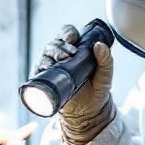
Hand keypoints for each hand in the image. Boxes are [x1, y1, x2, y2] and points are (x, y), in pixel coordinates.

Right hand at [35, 25, 113, 144]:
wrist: (89, 111)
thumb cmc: (97, 89)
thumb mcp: (105, 74)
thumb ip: (106, 59)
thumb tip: (99, 45)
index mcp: (74, 49)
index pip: (66, 34)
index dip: (67, 33)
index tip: (74, 40)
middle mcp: (60, 56)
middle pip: (54, 43)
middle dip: (60, 46)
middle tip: (70, 53)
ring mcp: (51, 68)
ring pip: (44, 54)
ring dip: (51, 55)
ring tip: (61, 61)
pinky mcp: (45, 81)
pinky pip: (38, 71)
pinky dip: (41, 68)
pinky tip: (47, 68)